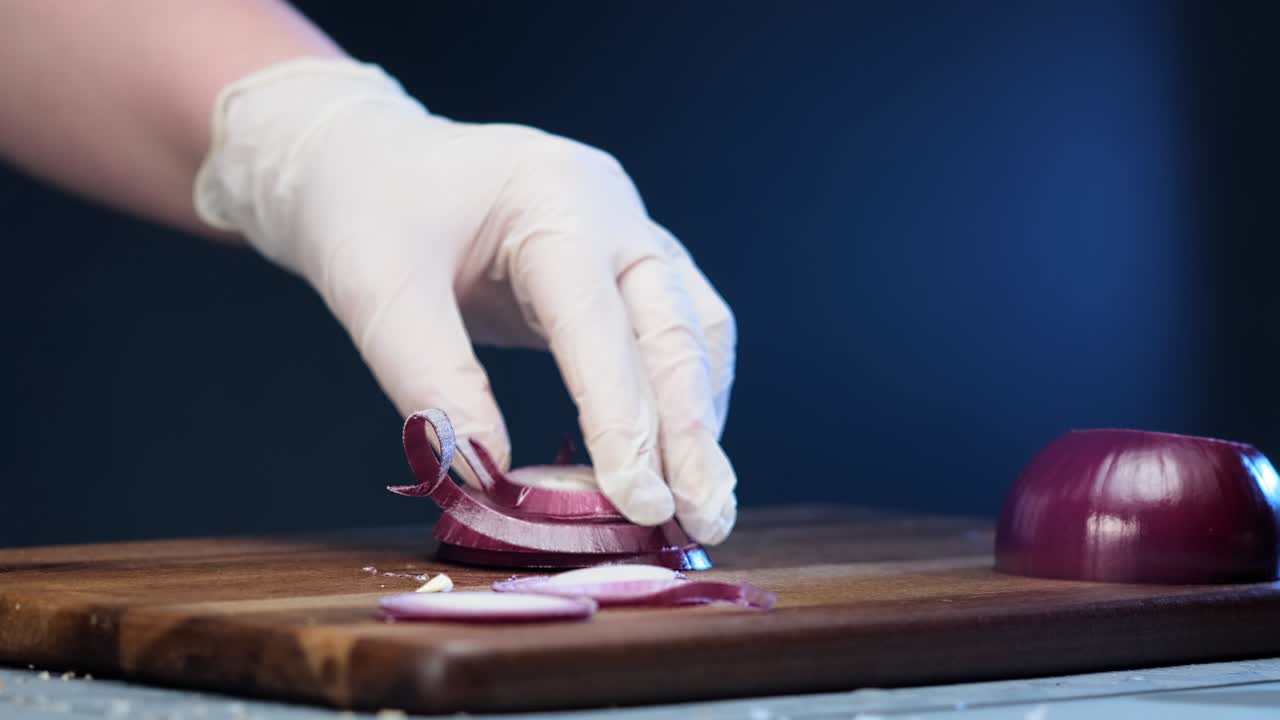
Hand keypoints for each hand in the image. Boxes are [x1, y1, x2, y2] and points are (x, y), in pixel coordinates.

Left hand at [194, 59, 737, 543]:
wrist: (366, 159)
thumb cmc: (365, 209)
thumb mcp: (377, 292)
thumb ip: (431, 381)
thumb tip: (489, 477)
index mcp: (553, 196)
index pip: (602, 325)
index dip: (624, 420)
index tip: (642, 504)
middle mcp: (610, 210)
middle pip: (675, 329)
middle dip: (692, 434)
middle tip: (703, 520)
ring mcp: (626, 232)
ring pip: (694, 330)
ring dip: (699, 419)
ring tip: (702, 502)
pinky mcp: (621, 266)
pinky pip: (675, 331)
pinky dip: (681, 396)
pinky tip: (674, 454)